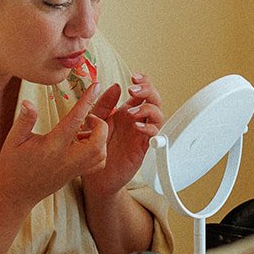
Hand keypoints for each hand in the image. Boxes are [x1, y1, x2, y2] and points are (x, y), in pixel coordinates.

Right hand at [0, 82, 108, 213]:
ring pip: (100, 154)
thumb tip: (29, 102)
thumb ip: (24, 120)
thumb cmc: (12, 165)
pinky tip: (86, 142)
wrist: (15, 195)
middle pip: (98, 143)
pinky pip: (97, 164)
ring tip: (87, 128)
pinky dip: (99, 150)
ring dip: (101, 138)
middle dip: (101, 125)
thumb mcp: (13, 140)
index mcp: (52, 146)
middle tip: (90, 117)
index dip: (87, 101)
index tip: (96, 85)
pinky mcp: (75, 175)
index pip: (74, 120)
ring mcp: (73, 169)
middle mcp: (66, 159)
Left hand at [82, 73, 163, 198]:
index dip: (143, 81)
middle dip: (148, 90)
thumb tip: (116, 85)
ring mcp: (141, 134)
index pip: (143, 91)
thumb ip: (104, 104)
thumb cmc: (95, 148)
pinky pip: (154, 136)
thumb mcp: (94, 120)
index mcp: (127, 111)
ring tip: (132, 112)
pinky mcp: (143, 149)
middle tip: (133, 90)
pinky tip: (136, 126)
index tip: (133, 77)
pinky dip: (149, 129)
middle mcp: (137, 121)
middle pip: (154, 99)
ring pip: (159, 115)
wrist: (95, 176)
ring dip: (148, 109)